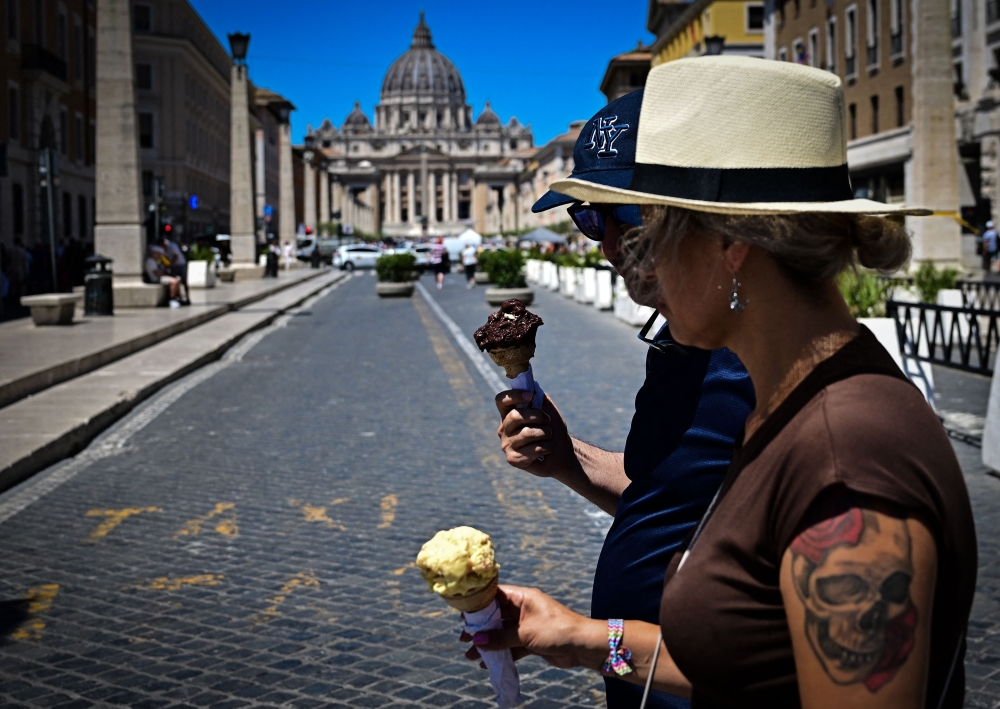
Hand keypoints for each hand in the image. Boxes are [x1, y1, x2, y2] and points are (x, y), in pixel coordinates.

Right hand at [461, 585, 606, 670]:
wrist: (582, 645)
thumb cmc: (555, 630)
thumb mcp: (524, 633)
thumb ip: (500, 637)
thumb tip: (477, 641)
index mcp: (523, 597)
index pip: (495, 595)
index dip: (478, 605)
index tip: (463, 616)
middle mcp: (524, 608)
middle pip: (496, 616)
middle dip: (480, 628)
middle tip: (463, 639)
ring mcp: (528, 625)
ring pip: (502, 633)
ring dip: (489, 643)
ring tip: (471, 655)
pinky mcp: (532, 640)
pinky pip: (511, 645)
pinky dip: (501, 653)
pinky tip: (488, 662)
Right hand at [495, 392, 572, 477]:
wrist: (562, 452)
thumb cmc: (553, 428)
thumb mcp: (547, 408)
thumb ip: (538, 396)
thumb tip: (531, 385)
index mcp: (508, 414)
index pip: (501, 400)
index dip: (514, 395)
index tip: (530, 395)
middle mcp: (503, 429)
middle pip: (516, 415)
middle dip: (538, 416)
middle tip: (548, 420)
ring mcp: (506, 445)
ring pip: (527, 433)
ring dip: (546, 433)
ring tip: (549, 437)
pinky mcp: (513, 459)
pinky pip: (533, 449)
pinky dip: (546, 447)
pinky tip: (547, 450)